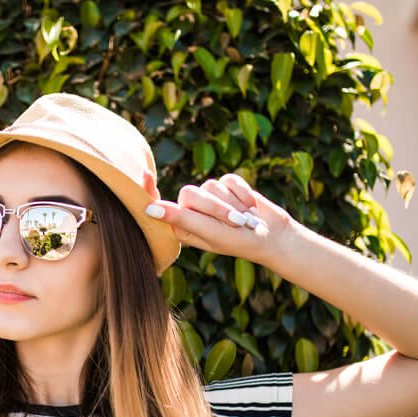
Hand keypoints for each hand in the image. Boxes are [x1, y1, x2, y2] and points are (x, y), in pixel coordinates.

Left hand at [145, 173, 302, 266]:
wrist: (272, 236)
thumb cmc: (238, 241)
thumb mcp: (209, 232)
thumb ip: (181, 219)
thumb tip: (148, 209)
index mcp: (181, 226)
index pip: (159, 204)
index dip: (150, 190)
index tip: (145, 174)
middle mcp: (191, 209)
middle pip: (190, 192)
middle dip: (215, 207)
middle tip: (234, 222)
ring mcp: (209, 196)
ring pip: (211, 185)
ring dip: (231, 203)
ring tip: (244, 219)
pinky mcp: (226, 185)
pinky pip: (229, 179)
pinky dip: (242, 193)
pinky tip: (251, 206)